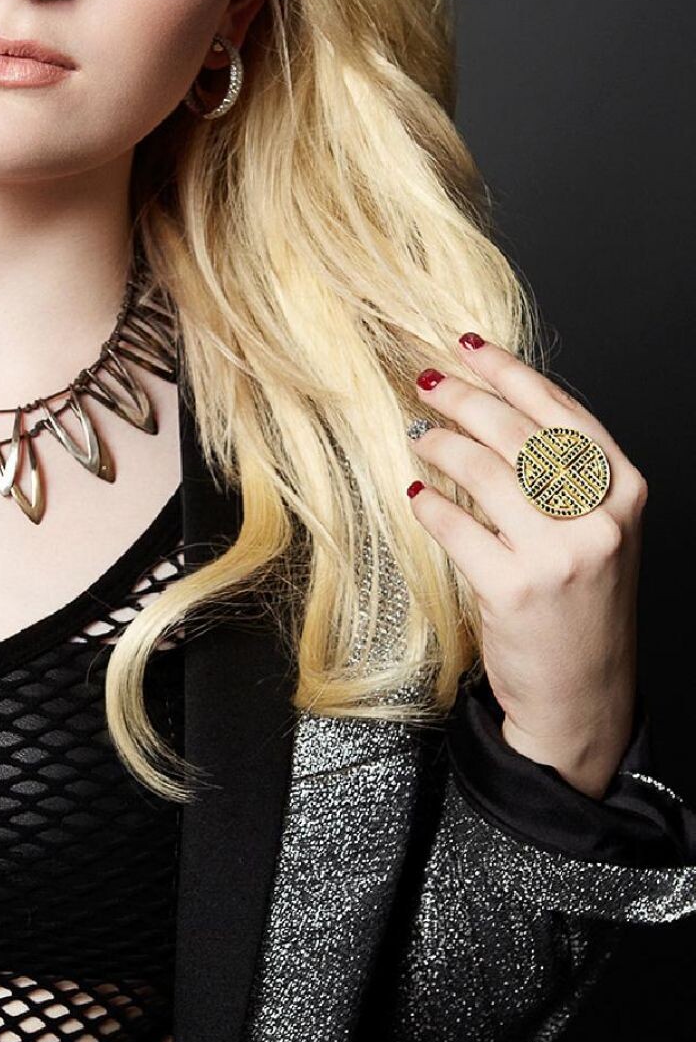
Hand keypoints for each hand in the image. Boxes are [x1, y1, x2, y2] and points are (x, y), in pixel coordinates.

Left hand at [406, 333, 646, 799]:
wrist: (582, 695)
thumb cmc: (581, 606)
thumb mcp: (595, 531)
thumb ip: (562, 476)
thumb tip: (490, 406)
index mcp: (624, 493)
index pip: (561, 411)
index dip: (509, 371)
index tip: (468, 345)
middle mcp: (599, 519)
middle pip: (518, 432)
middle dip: (464, 397)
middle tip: (426, 383)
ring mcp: (560, 555)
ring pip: (484, 470)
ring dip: (441, 444)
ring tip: (420, 436)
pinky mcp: (515, 589)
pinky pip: (457, 525)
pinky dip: (429, 503)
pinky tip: (417, 493)